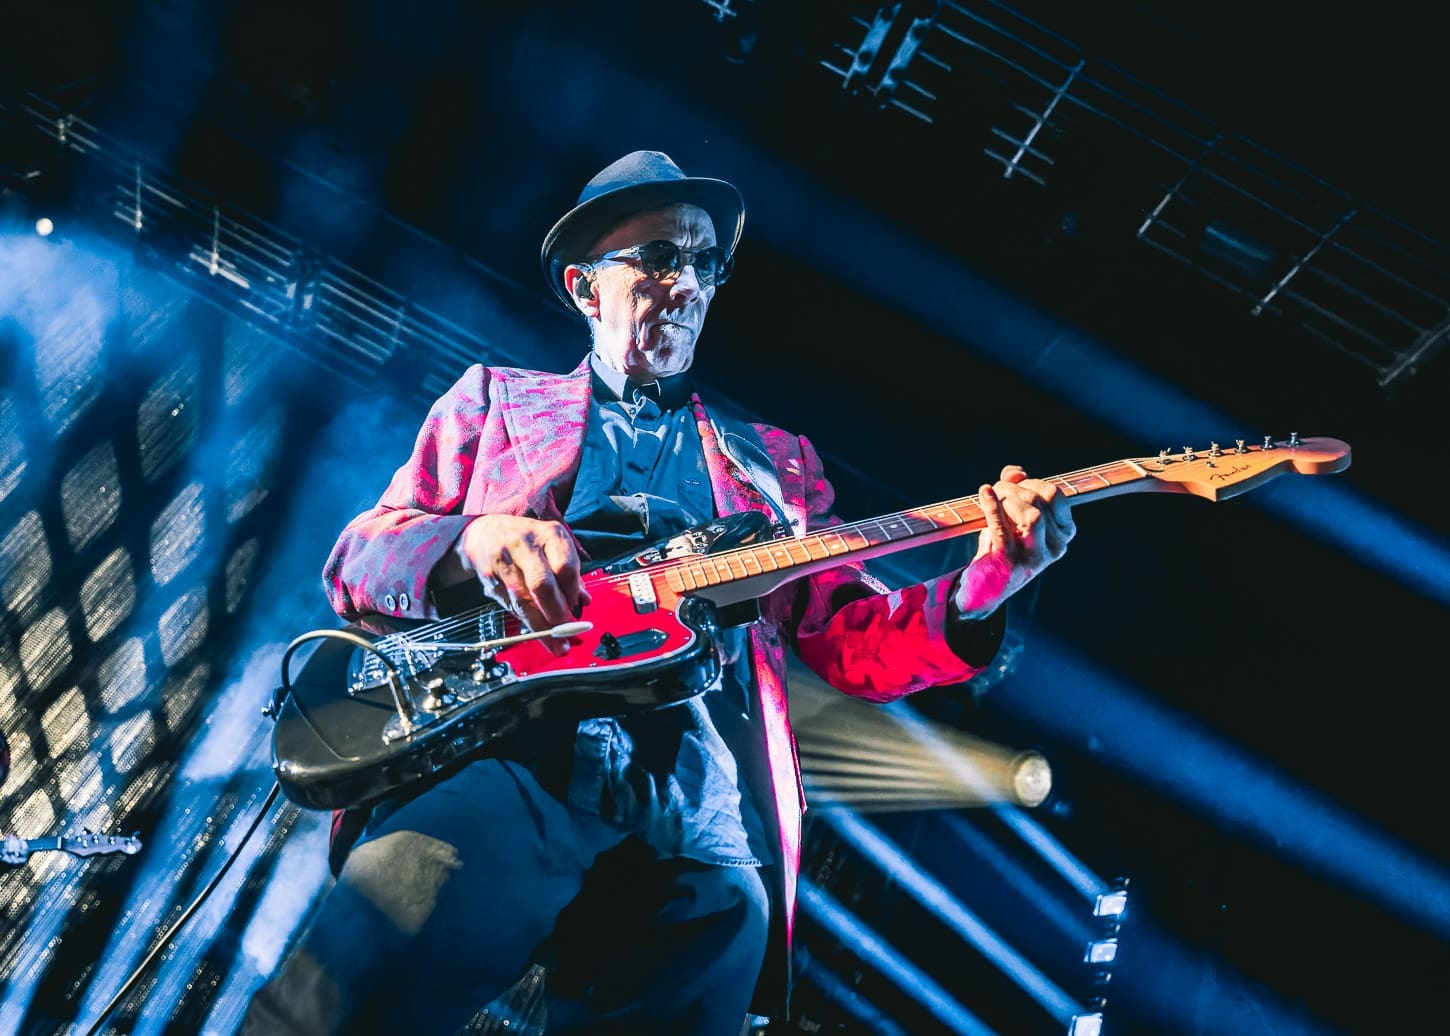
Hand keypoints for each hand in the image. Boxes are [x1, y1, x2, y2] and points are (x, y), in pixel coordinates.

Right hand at [454, 515, 590, 654]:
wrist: (484, 532)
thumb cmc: (527, 541)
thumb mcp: (552, 546)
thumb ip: (569, 572)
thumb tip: (583, 601)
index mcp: (549, 534)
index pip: (565, 567)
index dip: (573, 592)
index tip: (577, 608)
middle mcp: (525, 545)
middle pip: (543, 585)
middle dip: (557, 614)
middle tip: (567, 631)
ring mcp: (504, 561)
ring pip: (524, 601)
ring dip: (542, 626)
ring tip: (556, 642)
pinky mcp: (489, 578)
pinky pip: (510, 606)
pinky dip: (526, 622)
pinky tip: (537, 631)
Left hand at [954, 465, 1075, 620]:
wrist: (985, 588)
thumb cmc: (1002, 547)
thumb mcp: (1014, 516)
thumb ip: (1018, 489)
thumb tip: (1015, 472)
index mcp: (1063, 534)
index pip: (1055, 495)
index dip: (1032, 483)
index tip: (1016, 485)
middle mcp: (1055, 547)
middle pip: (1039, 501)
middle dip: (1014, 489)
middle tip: (997, 490)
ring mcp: (1034, 557)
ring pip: (1031, 515)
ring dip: (1007, 499)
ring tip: (993, 497)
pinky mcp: (1009, 562)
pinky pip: (1002, 527)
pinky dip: (992, 506)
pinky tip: (984, 494)